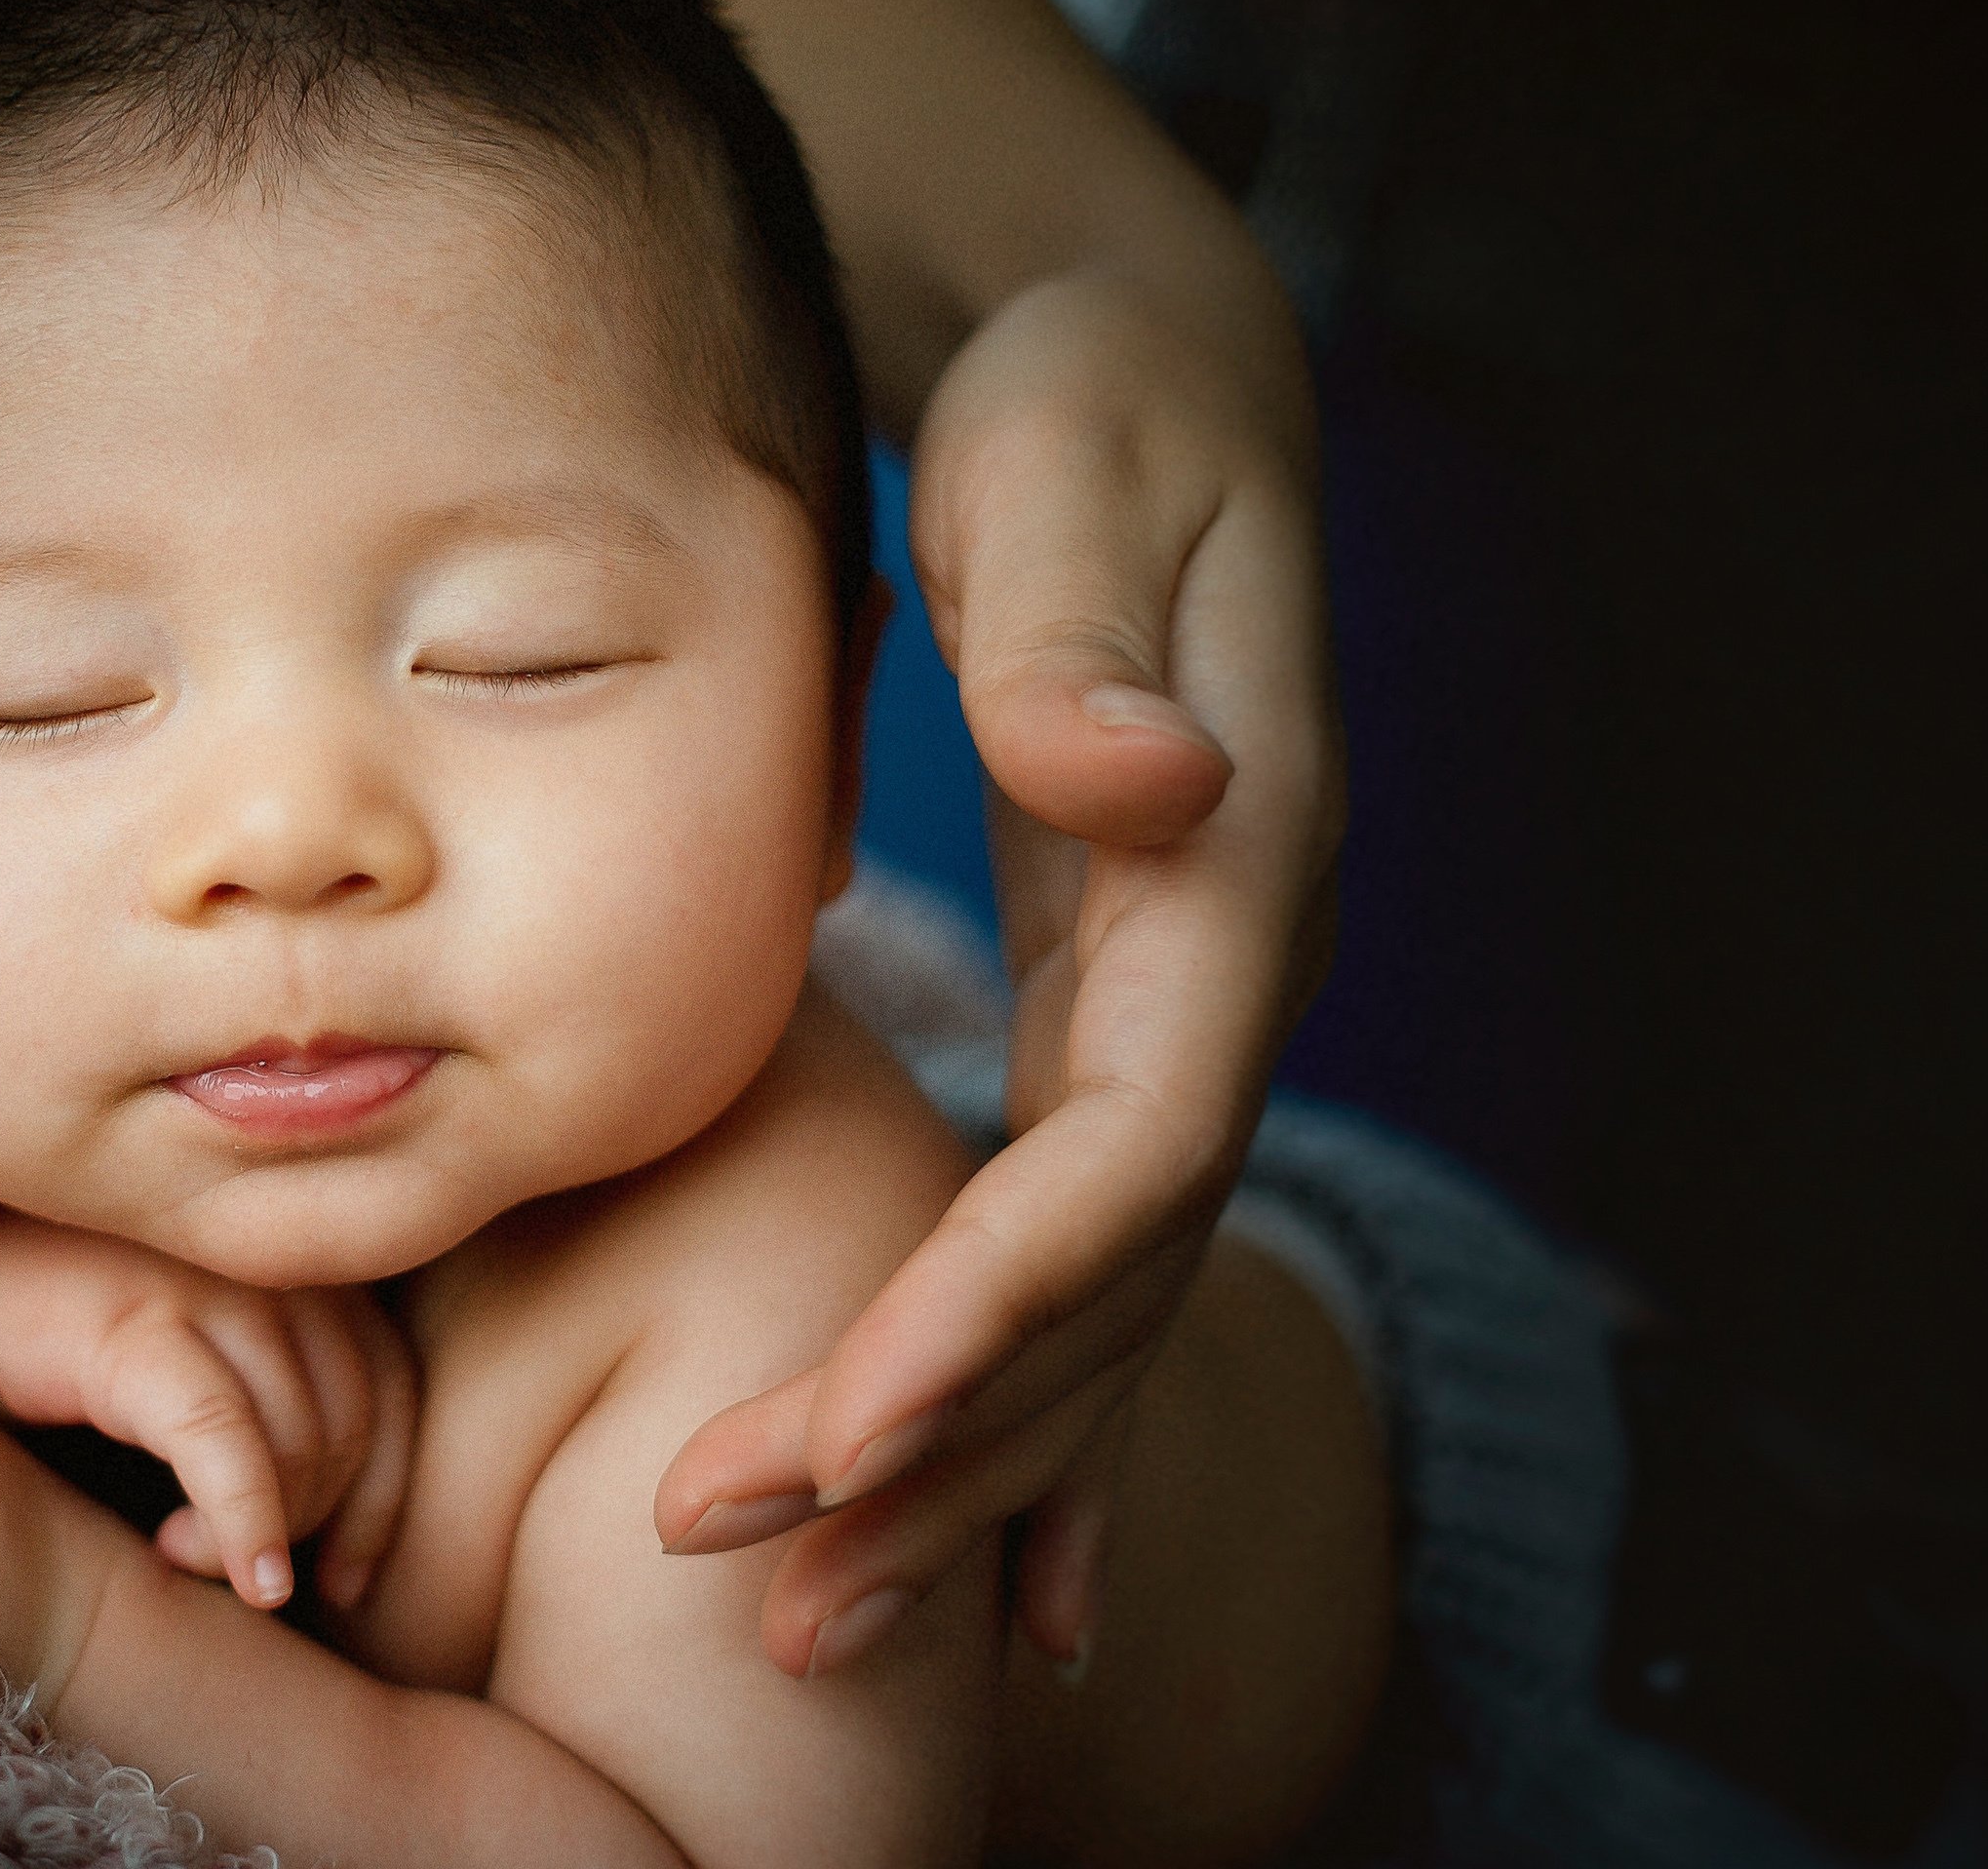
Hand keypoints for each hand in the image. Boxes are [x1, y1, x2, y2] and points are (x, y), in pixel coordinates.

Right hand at [0, 1213, 420, 1615]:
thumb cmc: (97, 1342)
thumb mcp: (220, 1357)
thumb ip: (292, 1398)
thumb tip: (357, 1543)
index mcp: (306, 1266)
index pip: (393, 1391)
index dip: (383, 1499)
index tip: (347, 1580)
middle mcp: (274, 1267)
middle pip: (352, 1426)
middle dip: (312, 1522)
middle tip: (239, 1569)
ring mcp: (209, 1290)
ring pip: (299, 1441)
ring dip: (263, 1530)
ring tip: (186, 1557)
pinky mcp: (138, 1328)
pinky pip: (222, 1442)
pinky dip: (241, 1521)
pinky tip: (224, 1569)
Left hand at [656, 271, 1341, 1677]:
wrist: (1145, 376)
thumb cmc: (1092, 405)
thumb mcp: (1081, 466)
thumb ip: (1090, 621)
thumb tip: (1136, 775)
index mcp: (1230, 870)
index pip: (1131, 1147)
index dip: (998, 1302)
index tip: (851, 1428)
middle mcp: (1224, 974)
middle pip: (1107, 1275)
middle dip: (948, 1437)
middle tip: (757, 1571)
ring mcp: (1177, 1014)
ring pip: (1090, 1300)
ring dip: (966, 1466)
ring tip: (812, 1610)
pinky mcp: (1110, 1024)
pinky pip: (1074, 1256)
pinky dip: (1032, 1412)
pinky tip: (989, 1568)